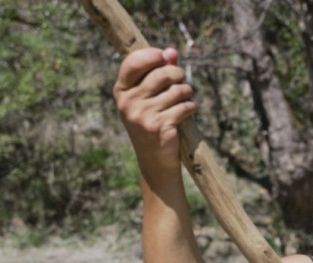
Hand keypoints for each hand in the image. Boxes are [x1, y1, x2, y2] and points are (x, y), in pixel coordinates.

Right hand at [113, 47, 195, 180]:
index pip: (132, 62)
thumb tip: (172, 52)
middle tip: (182, 80)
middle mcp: (128, 102)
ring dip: (187, 92)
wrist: (154, 160)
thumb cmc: (152, 123)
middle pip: (161, 74)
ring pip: (176, 90)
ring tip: (186, 97)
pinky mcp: (159, 126)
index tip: (165, 56)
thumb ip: (158, 73)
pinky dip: (191, 107)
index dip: (152, 55)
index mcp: (121, 91)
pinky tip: (188, 111)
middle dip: (177, 74)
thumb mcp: (149, 98)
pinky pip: (184, 106)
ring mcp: (143, 115)